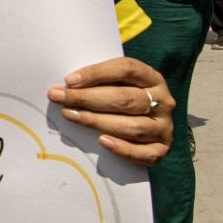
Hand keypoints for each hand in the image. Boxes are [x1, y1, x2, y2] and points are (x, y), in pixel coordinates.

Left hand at [47, 56, 172, 164]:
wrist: (148, 127)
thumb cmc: (124, 99)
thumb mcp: (119, 84)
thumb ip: (100, 82)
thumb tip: (67, 85)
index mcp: (153, 78)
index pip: (126, 69)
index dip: (97, 73)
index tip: (69, 80)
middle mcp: (163, 101)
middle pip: (124, 98)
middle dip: (87, 98)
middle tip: (58, 97)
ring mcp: (165, 126)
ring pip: (132, 125)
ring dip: (97, 121)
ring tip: (70, 115)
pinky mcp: (163, 149)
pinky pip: (144, 153)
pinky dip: (123, 148)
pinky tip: (102, 141)